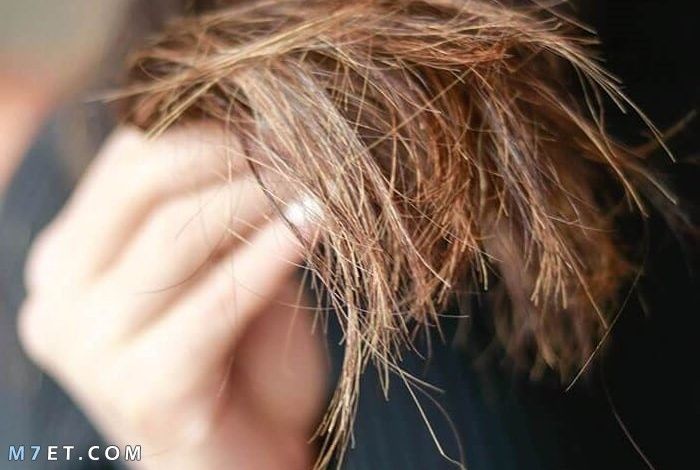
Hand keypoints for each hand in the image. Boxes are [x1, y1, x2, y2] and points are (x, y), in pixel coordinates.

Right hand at [18, 126, 326, 468]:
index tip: (272, 122)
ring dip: (260, 198)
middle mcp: (60, 300)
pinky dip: (271, 254)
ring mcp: (91, 349)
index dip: (204, 130)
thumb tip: (267, 132)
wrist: (239, 463)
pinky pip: (218, 299)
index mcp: (67, 261)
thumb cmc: (234, 361)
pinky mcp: (145, 389)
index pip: (126, 162)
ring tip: (316, 181)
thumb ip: (220, 212)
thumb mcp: (216, 271)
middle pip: (145, 186)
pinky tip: (314, 226)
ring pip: (179, 235)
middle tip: (299, 146)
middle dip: (232, 155)